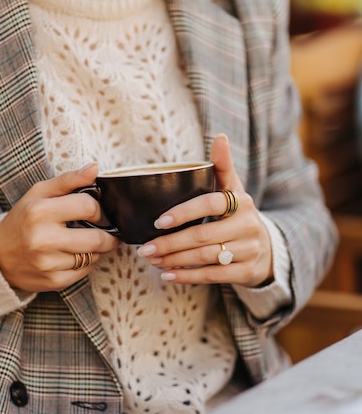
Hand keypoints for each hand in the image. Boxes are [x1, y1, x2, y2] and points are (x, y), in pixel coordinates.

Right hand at [0, 163, 119, 291]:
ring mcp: (48, 263)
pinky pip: (84, 272)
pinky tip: (75, 256)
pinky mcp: (52, 281)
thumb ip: (68, 180)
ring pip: (93, 257)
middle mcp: (43, 239)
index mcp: (40, 212)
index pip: (88, 207)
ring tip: (86, 243)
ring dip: (96, 250)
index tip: (96, 213)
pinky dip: (86, 264)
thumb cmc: (23, 220)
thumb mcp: (39, 193)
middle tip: (109, 232)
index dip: (98, 209)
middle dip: (109, 235)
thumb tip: (94, 168)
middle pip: (97, 239)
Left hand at [137, 134, 272, 286]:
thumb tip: (219, 137)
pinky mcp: (246, 272)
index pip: (210, 204)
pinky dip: (187, 276)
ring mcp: (248, 251)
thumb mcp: (234, 190)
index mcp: (241, 202)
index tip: (159, 221)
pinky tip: (167, 275)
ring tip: (152, 259)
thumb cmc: (238, 215)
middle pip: (202, 236)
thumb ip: (223, 166)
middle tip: (145, 248)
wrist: (267, 248)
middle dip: (170, 243)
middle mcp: (247, 226)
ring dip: (174, 260)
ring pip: (205, 258)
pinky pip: (212, 276)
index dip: (184, 212)